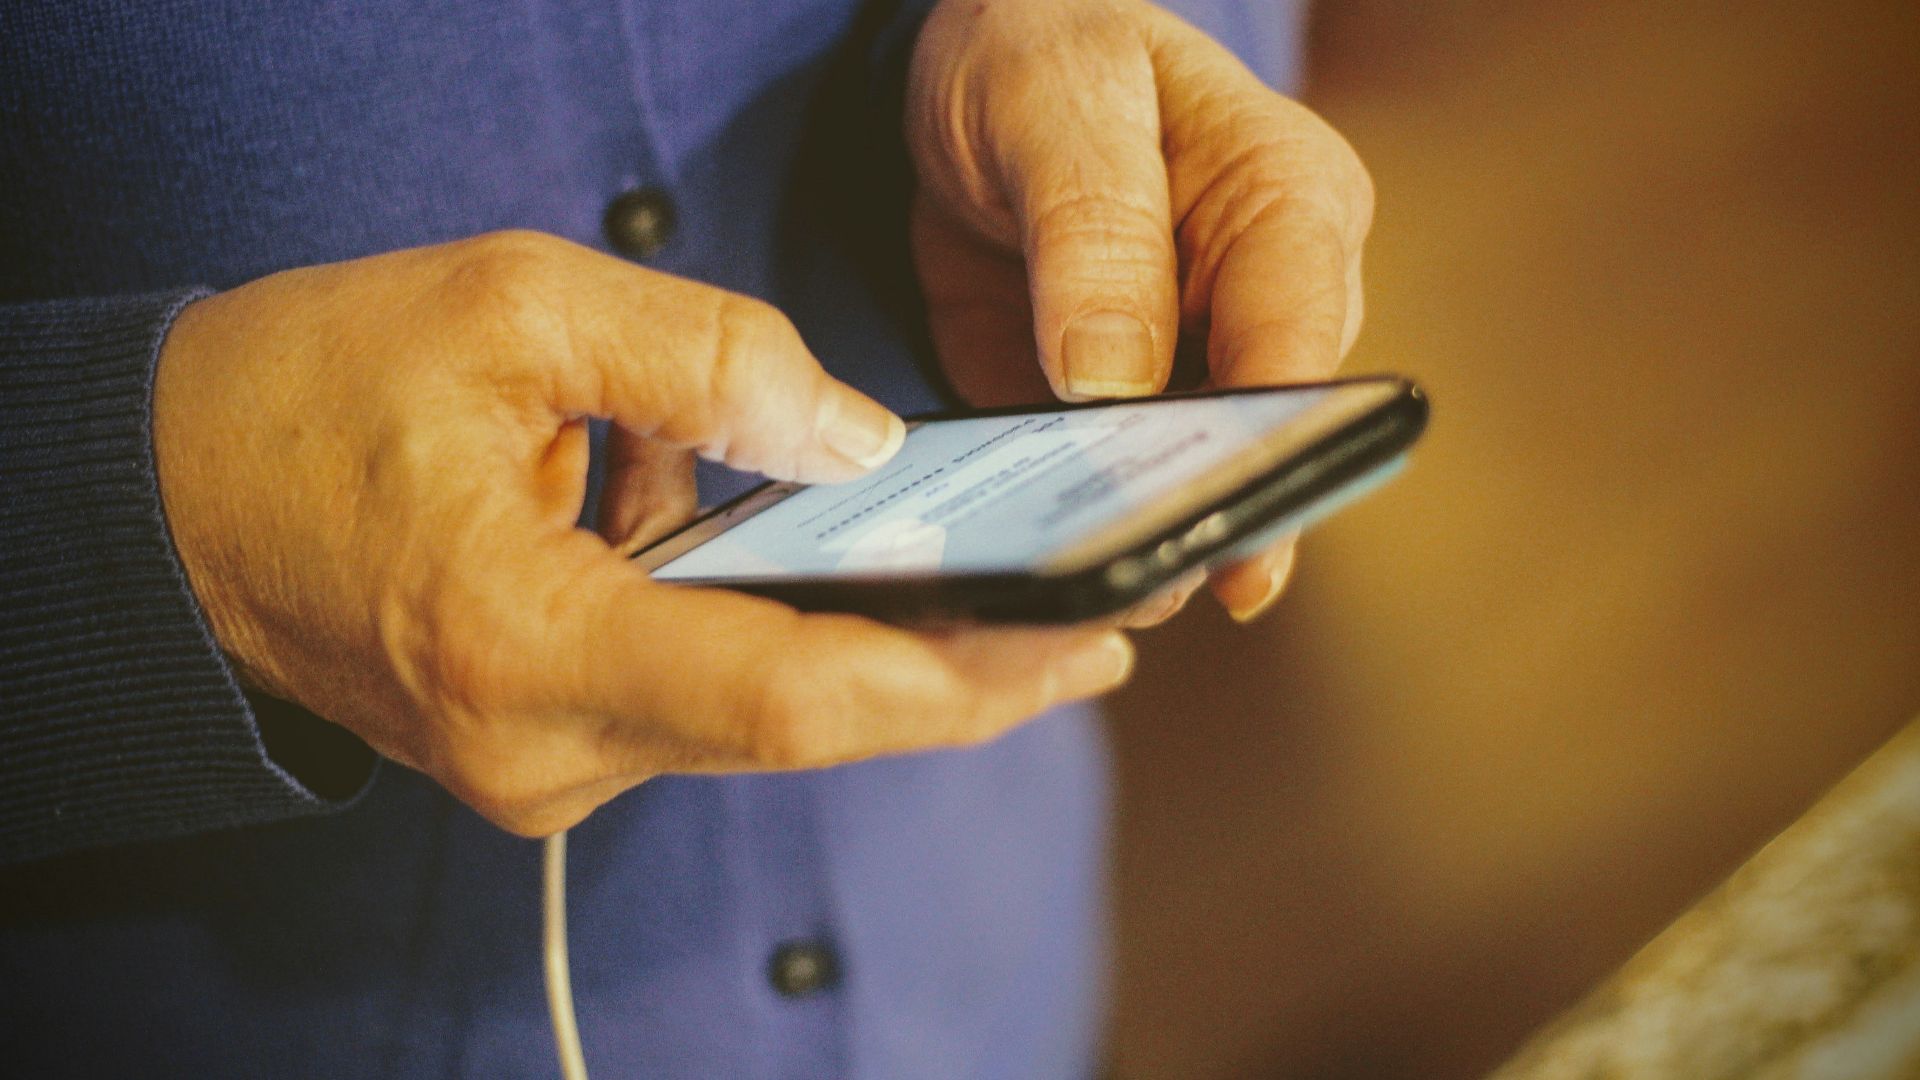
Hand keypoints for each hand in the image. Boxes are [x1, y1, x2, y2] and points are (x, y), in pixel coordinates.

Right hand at [153, 231, 1133, 835]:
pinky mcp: (553, 750)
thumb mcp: (507, 310)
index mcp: (523, 642)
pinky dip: (787, 637)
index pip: (788, 693)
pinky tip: (840, 568)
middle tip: (1095, 620)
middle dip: (960, 675)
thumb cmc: (309, 396)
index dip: (955, 674)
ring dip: (878, 652)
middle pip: (807, 726)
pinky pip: (709, 703)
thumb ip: (701, 360)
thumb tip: (858, 435)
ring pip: (765, 721)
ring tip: (1002, 585)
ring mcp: (546, 769)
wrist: (169, 505)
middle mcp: (543, 748)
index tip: (1078, 641)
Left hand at [906, 0, 1371, 621]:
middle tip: (1132, 588)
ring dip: (1125, 537)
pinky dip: (1057, 523)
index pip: (1299, 347)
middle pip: (1252, 438)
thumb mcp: (1058, 106)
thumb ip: (1094, 231)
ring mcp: (1185, 365)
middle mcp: (1257, 300)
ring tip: (1064, 591)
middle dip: (1195, 516)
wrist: (970, 68)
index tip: (1233, 551)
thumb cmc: (1040, 51)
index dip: (1277, 454)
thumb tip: (1116, 384)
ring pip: (1177, 480)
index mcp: (1288, 206)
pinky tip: (1016, 563)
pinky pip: (1094, 483)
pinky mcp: (1106, 408)